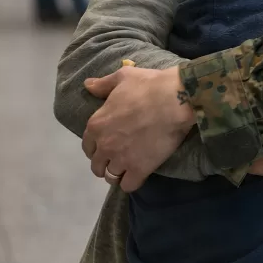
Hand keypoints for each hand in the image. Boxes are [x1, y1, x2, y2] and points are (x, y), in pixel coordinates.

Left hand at [82, 66, 194, 191]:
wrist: (175, 100)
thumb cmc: (149, 86)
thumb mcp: (123, 77)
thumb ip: (103, 84)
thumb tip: (87, 85)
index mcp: (96, 125)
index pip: (87, 146)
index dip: (96, 147)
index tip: (106, 146)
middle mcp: (104, 145)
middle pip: (97, 165)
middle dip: (105, 163)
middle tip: (118, 158)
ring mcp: (121, 159)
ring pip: (111, 177)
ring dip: (118, 174)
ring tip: (128, 169)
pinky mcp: (140, 169)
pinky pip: (128, 186)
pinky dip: (131, 182)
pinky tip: (138, 175)